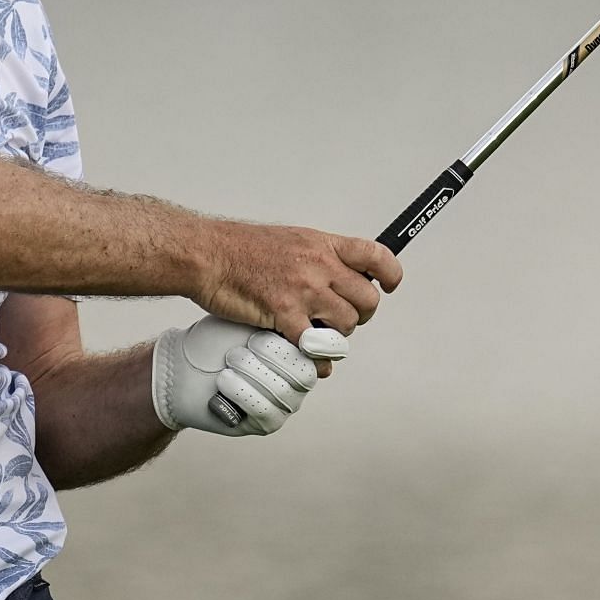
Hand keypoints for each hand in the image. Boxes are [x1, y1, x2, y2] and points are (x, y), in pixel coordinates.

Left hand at [151, 315, 350, 435]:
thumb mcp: (247, 321)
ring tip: (230, 359)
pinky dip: (242, 393)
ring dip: (252, 372)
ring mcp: (285, 402)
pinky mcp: (266, 423)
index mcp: (300, 349)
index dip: (297, 342)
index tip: (264, 333)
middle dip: (273, 356)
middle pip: (305, 373)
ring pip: (283, 392)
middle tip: (245, 345)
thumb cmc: (217, 337)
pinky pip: (265, 411)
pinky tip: (224, 380)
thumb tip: (308, 322)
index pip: (320, 350)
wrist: (182, 365)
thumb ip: (280, 322)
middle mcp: (298, 378)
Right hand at [196, 224, 401, 344]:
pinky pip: (315, 348)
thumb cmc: (242, 249)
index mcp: (324, 244)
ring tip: (318, 333)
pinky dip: (315, 359)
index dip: (390, 274)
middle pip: (367, 300)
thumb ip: (321, 258)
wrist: (209, 255)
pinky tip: (307, 355)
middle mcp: (320, 265)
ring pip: (346, 326)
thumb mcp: (293, 240)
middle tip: (341, 319)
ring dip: (336, 337)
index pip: (376, 255)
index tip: (390, 286)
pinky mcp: (285, 315)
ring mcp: (304, 291)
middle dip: (359, 315)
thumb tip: (342, 279)